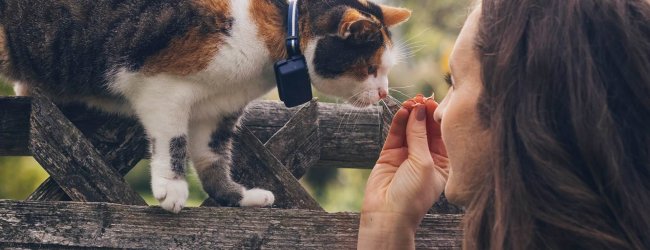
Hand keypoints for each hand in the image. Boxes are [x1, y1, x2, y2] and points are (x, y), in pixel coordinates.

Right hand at [358, 99, 448, 248]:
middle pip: (427, 129)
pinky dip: (399, 122)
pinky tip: (403, 110)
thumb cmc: (413, 195)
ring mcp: (407, 154)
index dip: (439, 118)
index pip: (443, 135)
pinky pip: (396, 134)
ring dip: (411, 115)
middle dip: (425, 114)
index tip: (436, 102)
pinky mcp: (390, 154)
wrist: (388, 214)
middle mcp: (426, 157)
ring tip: (411, 102)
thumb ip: (420, 135)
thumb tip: (419, 110)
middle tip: (422, 98)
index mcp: (443, 163)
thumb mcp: (424, 163)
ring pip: (411, 129)